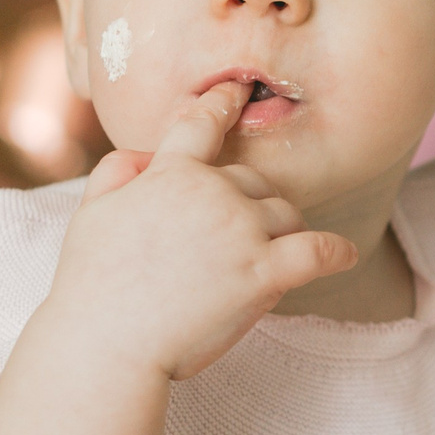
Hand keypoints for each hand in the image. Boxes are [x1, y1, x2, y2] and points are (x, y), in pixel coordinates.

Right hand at [47, 80, 358, 380]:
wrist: (106, 344)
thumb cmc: (92, 286)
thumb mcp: (90, 213)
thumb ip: (118, 172)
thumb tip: (146, 156)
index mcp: (170, 173)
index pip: (202, 125)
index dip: (221, 103)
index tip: (236, 90)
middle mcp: (212, 192)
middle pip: (254, 181)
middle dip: (249, 203)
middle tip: (229, 240)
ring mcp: (242, 231)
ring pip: (285, 214)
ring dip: (282, 231)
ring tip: (265, 259)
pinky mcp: (264, 272)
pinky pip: (318, 251)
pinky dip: (336, 253)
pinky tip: (344, 256)